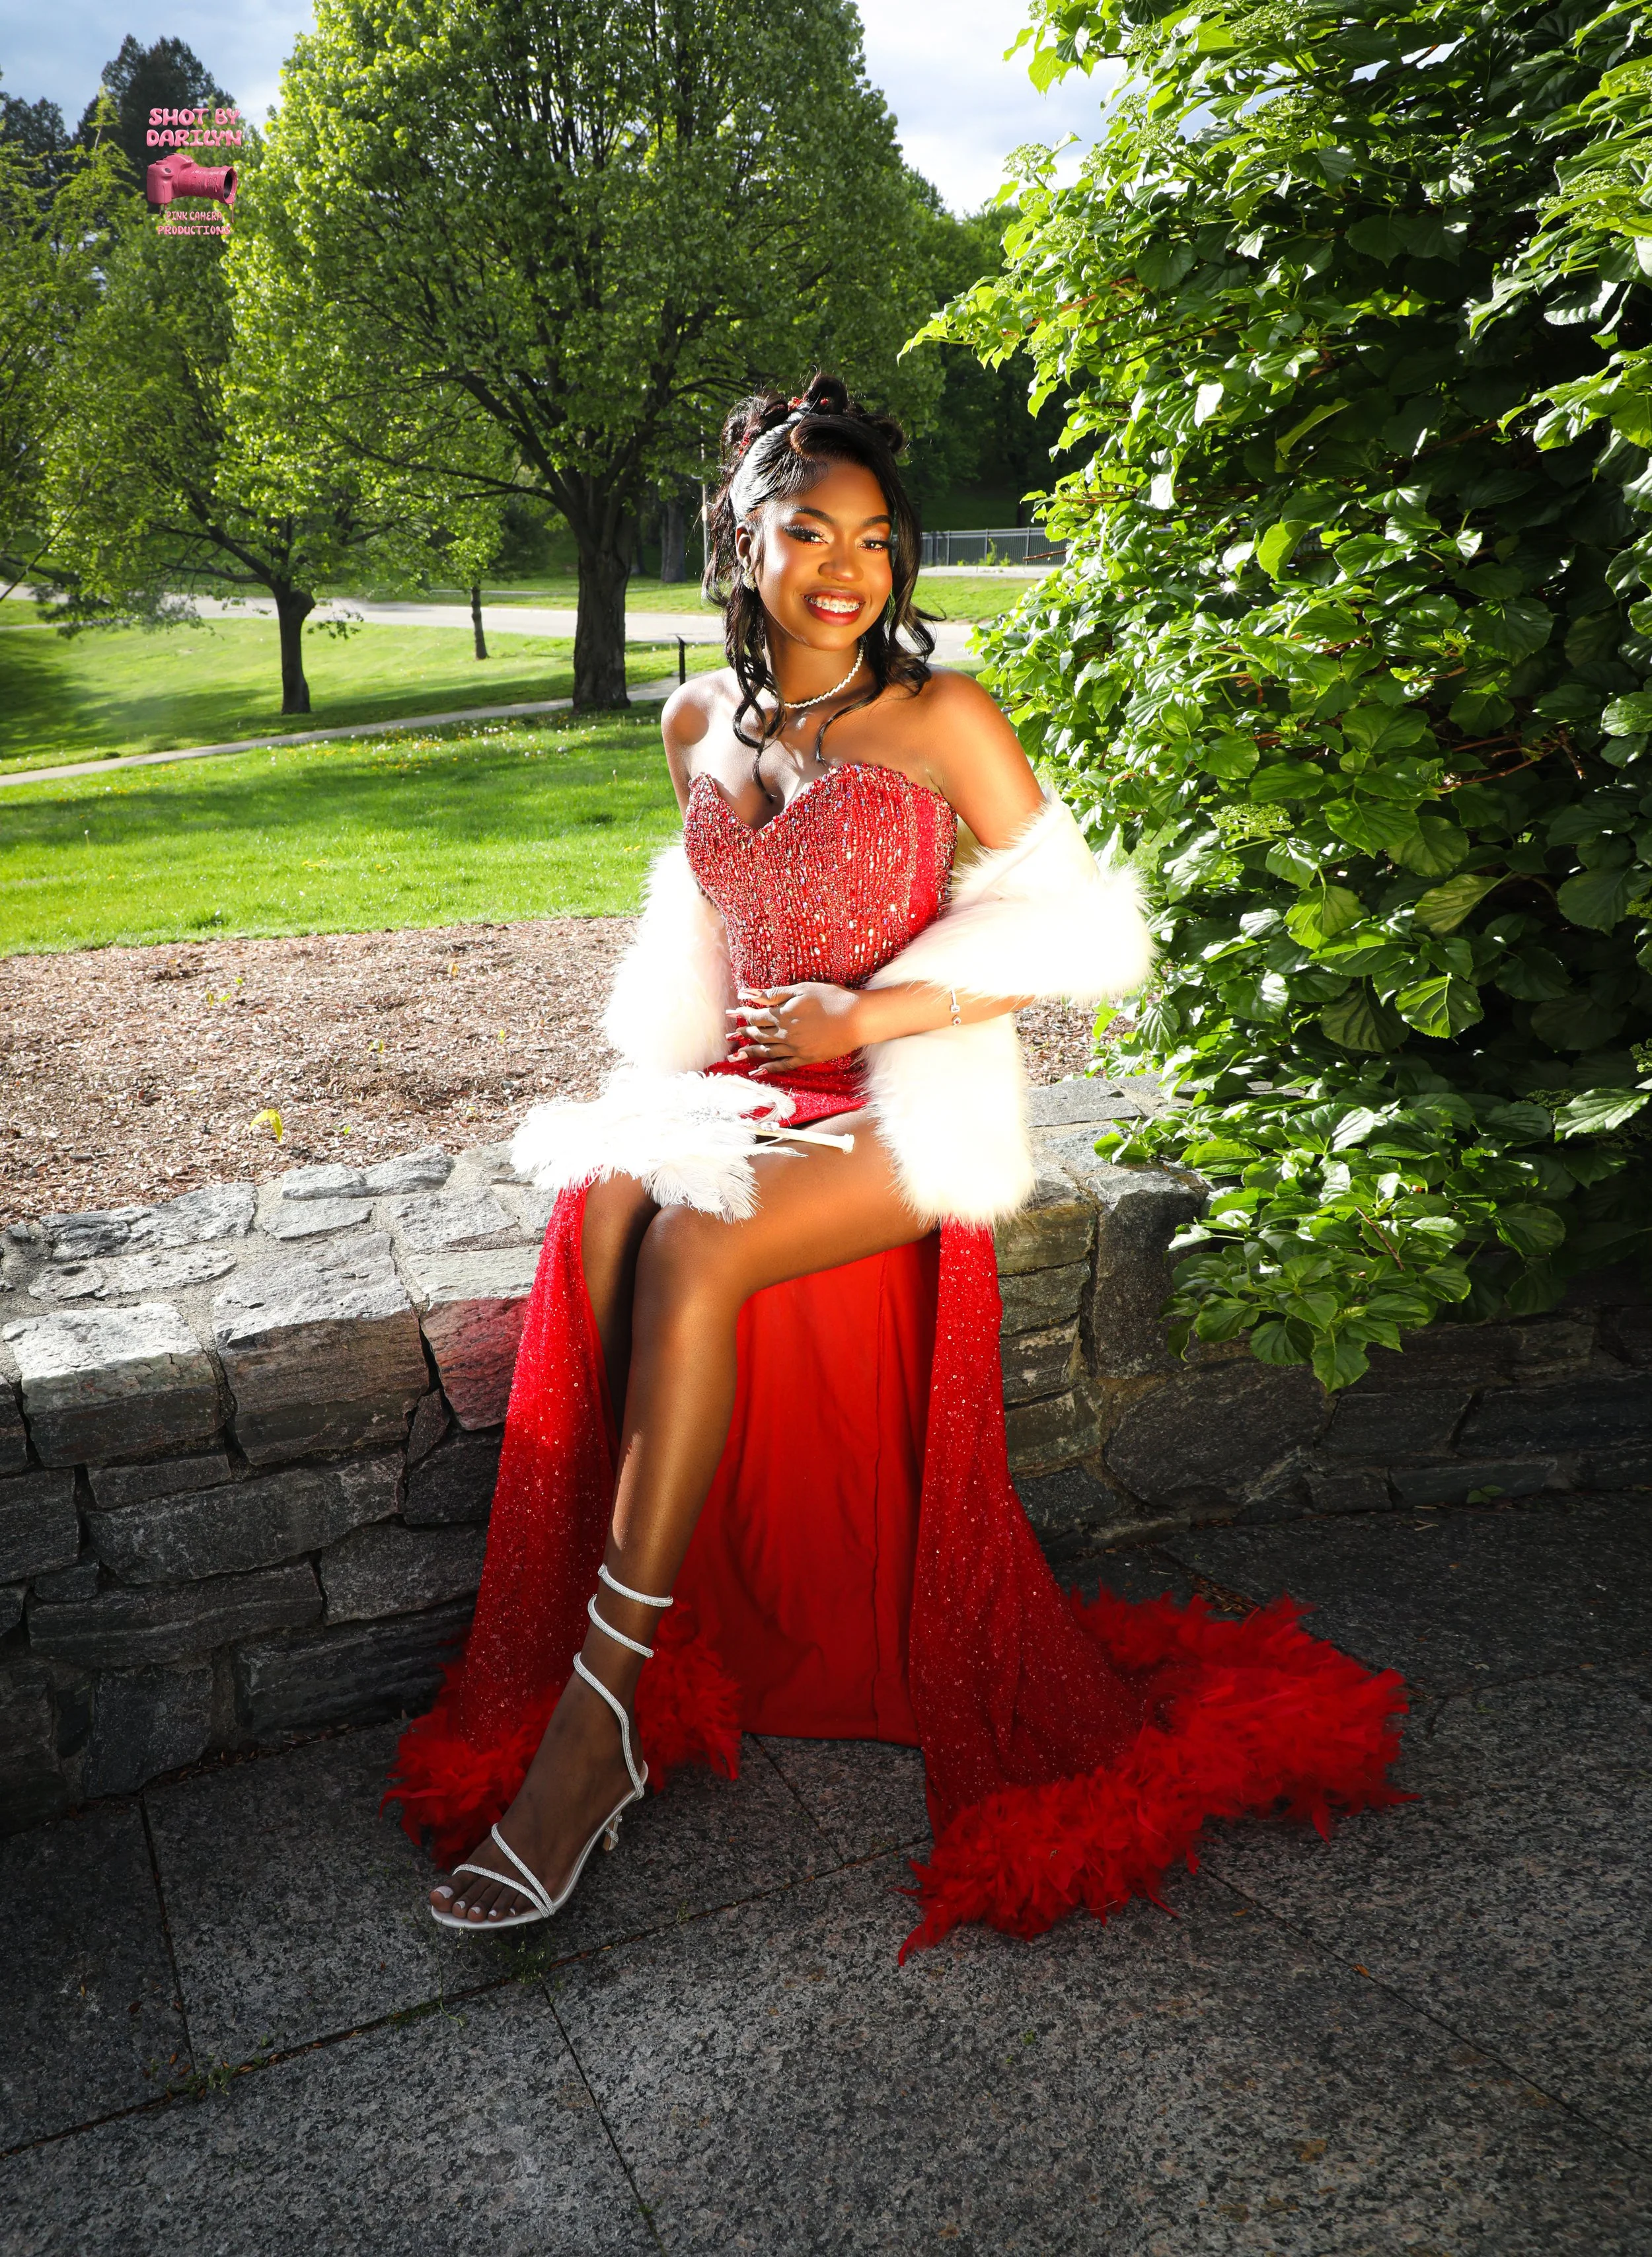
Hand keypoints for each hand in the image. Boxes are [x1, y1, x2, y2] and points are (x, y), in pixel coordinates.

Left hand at [726, 983, 864, 1074]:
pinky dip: (769, 1068)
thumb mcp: (801, 990)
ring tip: (735, 1056)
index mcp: (783, 1015)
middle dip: (742, 1034)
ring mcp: (795, 1048)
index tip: (733, 1013)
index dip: (743, 1014)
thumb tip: (749, 993)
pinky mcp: (806, 1058)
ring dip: (749, 1053)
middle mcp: (785, 1034)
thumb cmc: (832, 999)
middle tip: (729, 1036)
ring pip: (766, 1051)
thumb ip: (774, 994)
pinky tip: (758, 1071)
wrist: (857, 1019)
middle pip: (758, 1035)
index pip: (757, 1016)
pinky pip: (783, 1065)